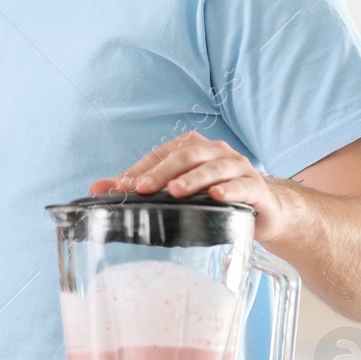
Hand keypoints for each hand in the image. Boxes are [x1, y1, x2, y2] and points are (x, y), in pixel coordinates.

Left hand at [89, 131, 291, 241]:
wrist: (263, 210)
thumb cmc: (215, 197)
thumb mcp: (178, 192)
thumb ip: (140, 187)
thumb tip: (97, 188)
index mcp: (194, 149)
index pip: (163, 154)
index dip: (143, 169)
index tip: (123, 187)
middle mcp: (216, 152)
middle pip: (187, 156)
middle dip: (164, 172)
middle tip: (143, 189)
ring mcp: (238, 167)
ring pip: (215, 167)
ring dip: (194, 178)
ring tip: (176, 192)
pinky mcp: (256, 188)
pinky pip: (243, 186)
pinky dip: (230, 189)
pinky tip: (217, 196)